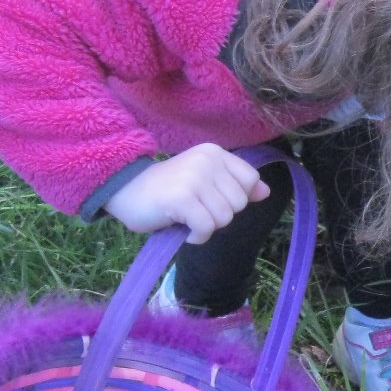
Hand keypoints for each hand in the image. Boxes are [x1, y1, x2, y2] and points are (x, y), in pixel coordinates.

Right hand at [104, 145, 269, 243]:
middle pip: (239, 203)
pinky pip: (206, 228)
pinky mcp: (182, 197)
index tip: (211, 199)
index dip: (236, 198)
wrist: (125, 191)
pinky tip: (184, 230)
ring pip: (225, 218)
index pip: (250, 180)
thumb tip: (265, 192)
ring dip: (207, 227)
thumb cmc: (166, 189)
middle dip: (220, 215)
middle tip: (195, 210)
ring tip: (187, 218)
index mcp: (215, 153)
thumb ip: (234, 184)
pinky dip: (197, 237)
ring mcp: (194, 177)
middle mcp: (207, 160)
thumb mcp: (204, 181)